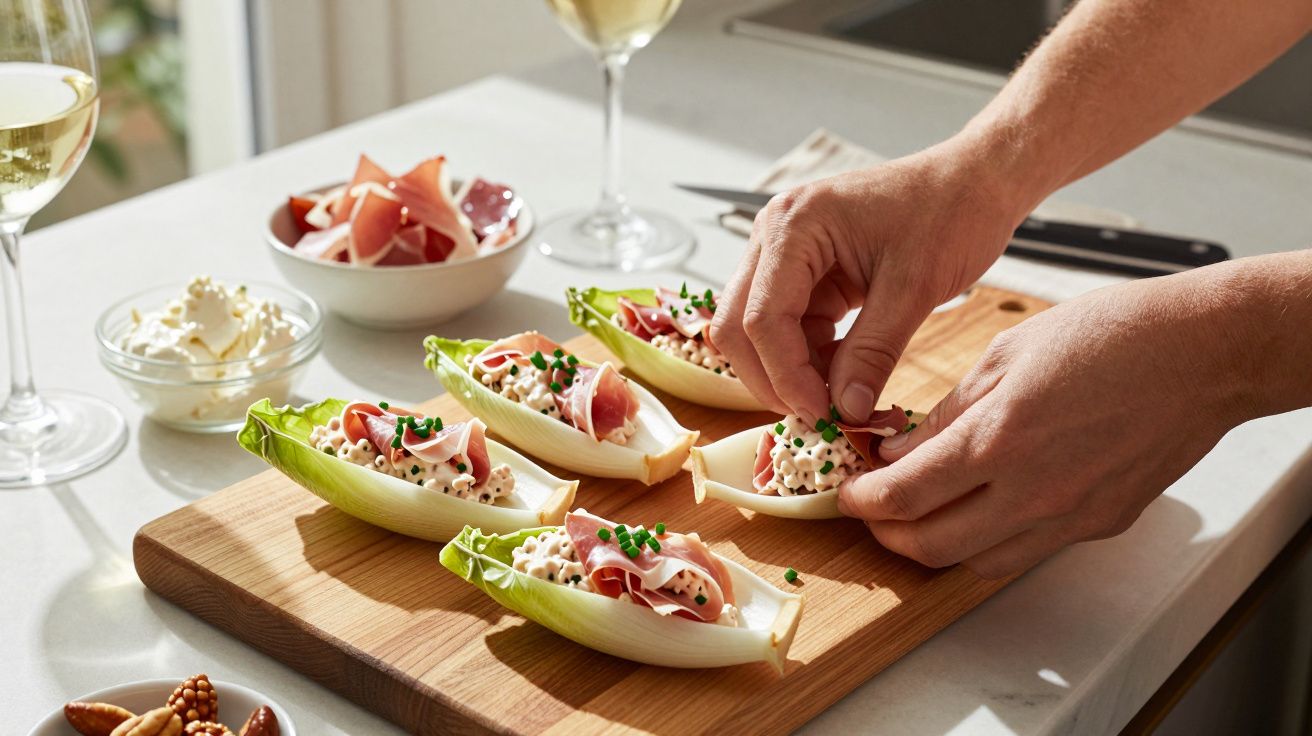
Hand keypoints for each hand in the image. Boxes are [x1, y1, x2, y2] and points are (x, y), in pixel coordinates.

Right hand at [709, 139, 1026, 423]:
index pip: (762, 317)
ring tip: (839, 401)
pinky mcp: (805, 273)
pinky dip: (809, 359)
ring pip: (758, 332)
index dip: (786, 375)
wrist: (975, 182)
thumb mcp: (915, 286)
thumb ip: (873, 351)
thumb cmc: (952, 211)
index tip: (823, 414)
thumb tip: (846, 410)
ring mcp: (785, 254)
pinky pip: (789, 328)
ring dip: (790, 372)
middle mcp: (775, 235)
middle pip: (738, 326)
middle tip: (819, 417)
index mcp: (796, 224)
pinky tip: (845, 378)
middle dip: (773, 378)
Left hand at [837, 269, 1263, 577]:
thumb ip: (949, 412)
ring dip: (935, 544)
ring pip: (976, 563)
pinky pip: (1026, 551)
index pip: (903, 497)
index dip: (862, 502)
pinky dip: (988, 540)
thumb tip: (903, 447)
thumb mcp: (1007, 354)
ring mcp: (1068, 516)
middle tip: (872, 510)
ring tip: (921, 511)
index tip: (846, 492)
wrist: (1201, 354)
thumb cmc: (1110, 336)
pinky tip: (981, 506)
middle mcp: (1031, 492)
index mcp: (998, 440)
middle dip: (887, 533)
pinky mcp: (1099, 524)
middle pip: (930, 547)